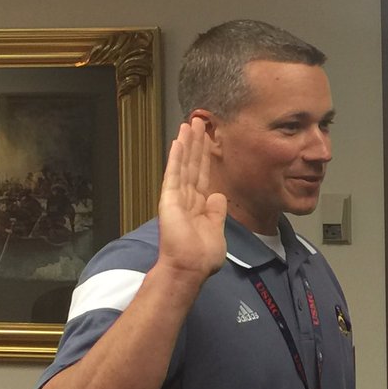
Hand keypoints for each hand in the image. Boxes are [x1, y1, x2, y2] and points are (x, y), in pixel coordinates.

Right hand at [156, 119, 226, 282]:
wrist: (190, 268)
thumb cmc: (202, 257)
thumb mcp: (217, 231)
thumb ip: (217, 213)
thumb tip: (218, 196)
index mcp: (200, 206)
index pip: (203, 174)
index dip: (206, 156)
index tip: (209, 139)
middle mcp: (187, 198)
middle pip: (193, 164)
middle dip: (197, 143)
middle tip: (199, 121)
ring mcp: (177, 196)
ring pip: (184, 163)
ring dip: (187, 143)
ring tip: (190, 123)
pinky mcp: (169, 199)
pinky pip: (174, 173)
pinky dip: (176, 157)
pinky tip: (178, 141)